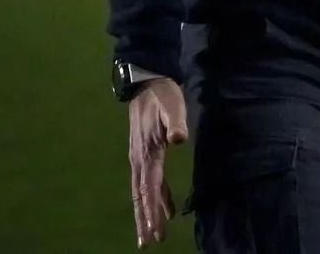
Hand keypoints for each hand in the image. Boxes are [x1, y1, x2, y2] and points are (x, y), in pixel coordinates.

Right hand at [128, 78, 188, 247]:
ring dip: (148, 213)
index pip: (149, 187)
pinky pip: (150, 182)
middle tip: (148, 242)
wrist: (147, 82)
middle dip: (144, 219)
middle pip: (141, 195)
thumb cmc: (162, 94)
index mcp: (147, 152)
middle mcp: (140, 159)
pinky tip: (166, 210)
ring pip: (143, 192)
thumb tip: (180, 139)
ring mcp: (140, 157)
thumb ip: (177, 123)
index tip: (153, 230)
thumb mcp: (173, 105)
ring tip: (153, 235)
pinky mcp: (146, 154)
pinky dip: (157, 198)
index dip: (151, 209)